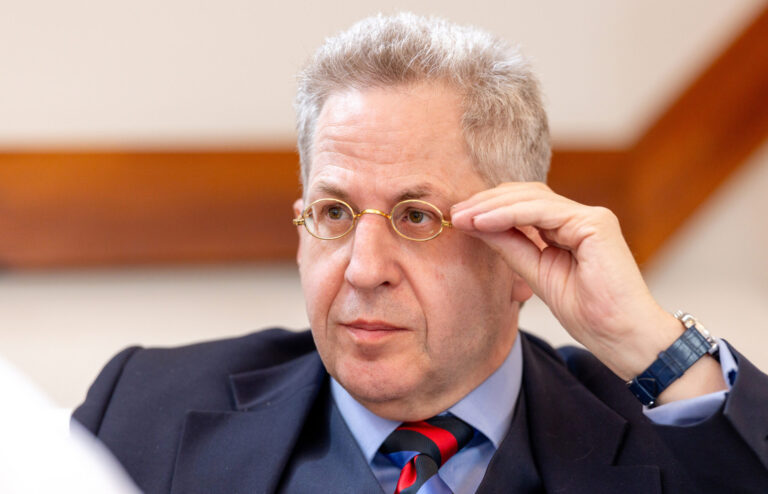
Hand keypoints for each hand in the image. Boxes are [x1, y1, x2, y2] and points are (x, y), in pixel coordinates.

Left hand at [451, 182, 700, 384]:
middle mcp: (581, 217)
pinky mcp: (596, 224)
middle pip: (525, 195)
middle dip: (486, 202)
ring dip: (492, 206)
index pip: (523, 205)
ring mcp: (591, 217)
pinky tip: (483, 222)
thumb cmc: (589, 314)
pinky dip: (509, 214)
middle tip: (454, 213)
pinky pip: (543, 211)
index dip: (489, 208)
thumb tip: (477, 225)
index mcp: (569, 229)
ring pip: (532, 198)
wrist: (622, 337)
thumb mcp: (536, 274)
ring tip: (463, 217)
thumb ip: (511, 247)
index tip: (458, 219)